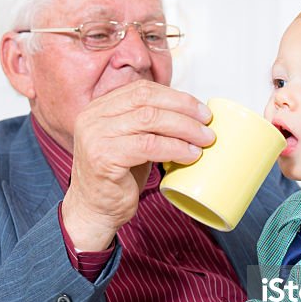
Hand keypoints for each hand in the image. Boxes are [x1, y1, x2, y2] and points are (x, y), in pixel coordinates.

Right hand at [61, 81, 214, 250]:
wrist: (95, 211)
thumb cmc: (119, 179)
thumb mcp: (132, 143)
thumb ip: (149, 124)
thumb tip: (192, 114)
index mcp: (99, 108)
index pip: (141, 90)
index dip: (175, 97)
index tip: (201, 110)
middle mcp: (92, 117)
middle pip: (146, 100)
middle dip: (183, 109)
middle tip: (207, 124)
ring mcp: (95, 136)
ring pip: (149, 119)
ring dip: (184, 128)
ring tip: (204, 140)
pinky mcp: (104, 157)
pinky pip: (148, 145)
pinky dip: (174, 148)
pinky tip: (190, 155)